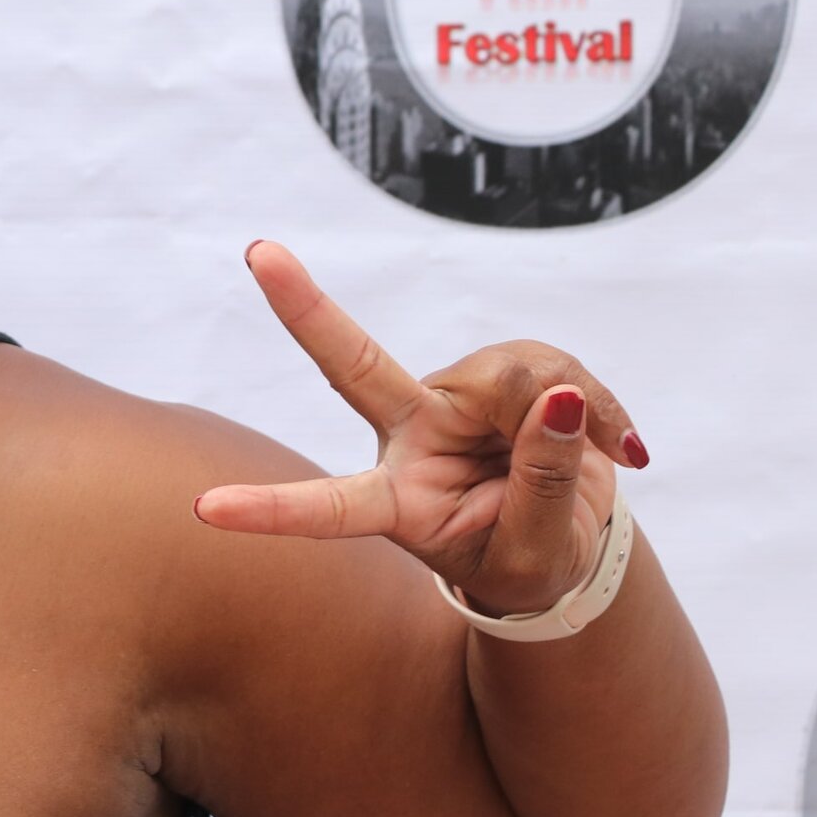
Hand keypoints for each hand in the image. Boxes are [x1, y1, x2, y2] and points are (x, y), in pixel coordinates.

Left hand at [192, 241, 646, 616]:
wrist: (566, 540)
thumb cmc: (530, 562)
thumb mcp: (538, 557)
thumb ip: (545, 488)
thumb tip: (557, 402)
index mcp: (395, 503)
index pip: (325, 508)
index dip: (270, 511)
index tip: (204, 509)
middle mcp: (408, 439)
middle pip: (355, 367)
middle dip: (303, 309)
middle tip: (258, 254)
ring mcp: (449, 400)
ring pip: (508, 374)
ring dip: (569, 414)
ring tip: (592, 462)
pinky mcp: (498, 375)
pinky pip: (553, 367)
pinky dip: (594, 404)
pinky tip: (612, 442)